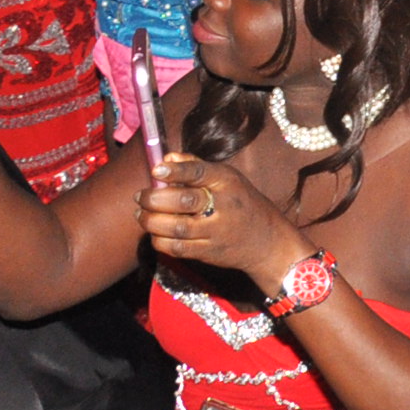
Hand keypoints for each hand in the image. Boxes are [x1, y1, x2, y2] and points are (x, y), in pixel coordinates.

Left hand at [138, 154, 308, 284]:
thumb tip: (167, 158)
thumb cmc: (242, 203)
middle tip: (140, 196)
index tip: (157, 169)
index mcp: (228, 182)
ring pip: (175, 228)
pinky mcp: (209, 252)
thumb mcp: (229, 179)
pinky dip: (159, 240)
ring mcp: (216, 231)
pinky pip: (176, 248)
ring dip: (151, 221)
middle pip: (183, 201)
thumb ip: (197, 167)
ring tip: (141, 214)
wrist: (268, 241)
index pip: (200, 172)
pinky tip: (154, 232)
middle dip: (155, 199)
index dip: (176, 171)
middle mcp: (224, 205)